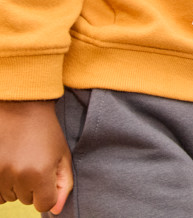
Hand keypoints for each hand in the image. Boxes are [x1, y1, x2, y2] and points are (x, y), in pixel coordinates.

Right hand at [0, 100, 72, 214]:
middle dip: (32, 185)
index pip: (44, 204)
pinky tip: (9, 165)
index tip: (48, 176)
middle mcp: (18, 176)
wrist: (22, 108)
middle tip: (34, 160)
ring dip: (16, 184)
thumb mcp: (62, 155)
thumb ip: (63, 184)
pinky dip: (3, 184)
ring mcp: (0, 174)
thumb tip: (55, 211)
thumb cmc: (46, 131)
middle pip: (26, 200)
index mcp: (40, 173)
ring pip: (10, 197)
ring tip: (21, 159)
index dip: (48, 192)